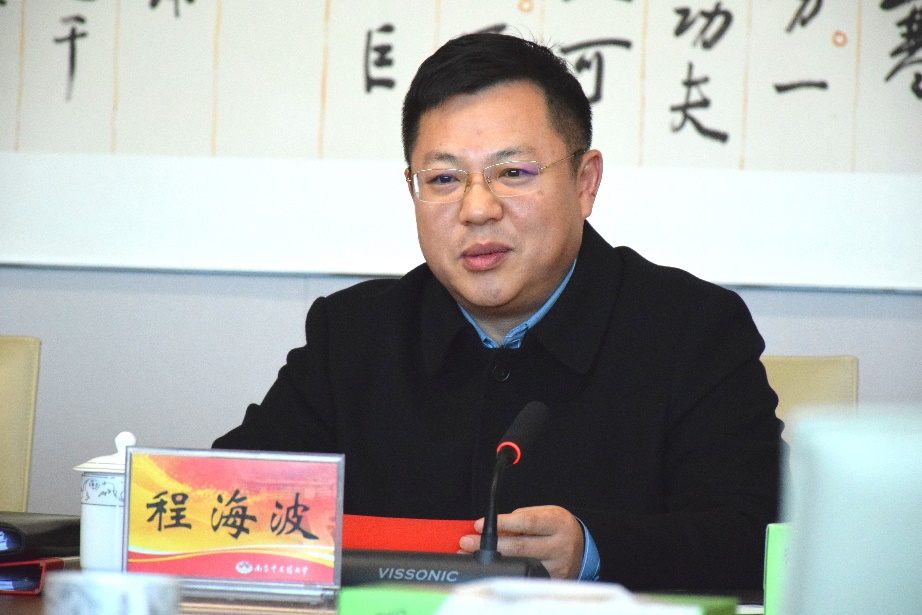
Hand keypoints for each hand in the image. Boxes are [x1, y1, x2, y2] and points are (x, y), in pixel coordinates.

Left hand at [458, 505, 584, 578]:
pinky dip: (505, 572)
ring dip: (493, 560)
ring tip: (471, 554)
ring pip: (520, 564)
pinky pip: (524, 576)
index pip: (527, 522)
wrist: (581, 546)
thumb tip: (490, 529)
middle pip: (520, 547)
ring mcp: (557, 567)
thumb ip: (519, 520)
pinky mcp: (552, 581)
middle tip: (467, 541)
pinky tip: (491, 568)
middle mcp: (560, 546)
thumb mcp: (542, 515)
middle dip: (489, 545)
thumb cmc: (555, 527)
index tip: (479, 524)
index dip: (502, 523)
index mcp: (557, 523)